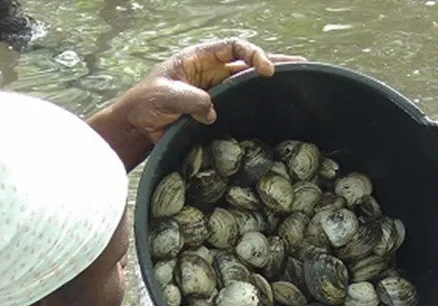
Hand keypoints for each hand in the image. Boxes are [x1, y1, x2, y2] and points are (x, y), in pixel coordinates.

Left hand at [116, 38, 305, 142]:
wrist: (136, 125)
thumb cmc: (145, 102)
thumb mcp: (165, 96)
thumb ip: (191, 100)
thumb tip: (212, 112)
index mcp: (199, 58)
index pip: (233, 48)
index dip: (253, 54)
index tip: (265, 69)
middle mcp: (211, 71)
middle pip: (248, 62)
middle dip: (274, 63)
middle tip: (301, 67)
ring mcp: (215, 91)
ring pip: (248, 83)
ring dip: (271, 83)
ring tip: (299, 82)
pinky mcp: (215, 111)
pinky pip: (239, 105)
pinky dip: (258, 104)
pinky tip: (276, 106)